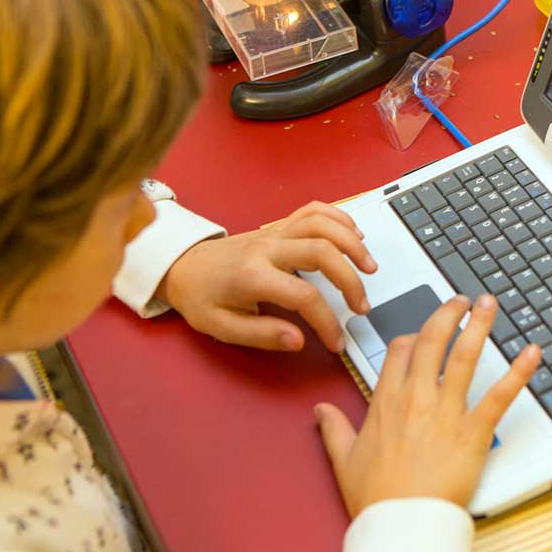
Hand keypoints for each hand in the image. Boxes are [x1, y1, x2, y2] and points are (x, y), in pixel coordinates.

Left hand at [158, 202, 377, 352]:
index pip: (304, 296)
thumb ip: (262, 335)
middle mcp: (267, 247)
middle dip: (350, 280)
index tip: (336, 341)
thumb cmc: (201, 298)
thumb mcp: (221, 327)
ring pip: (322, 224)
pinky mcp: (278, 225)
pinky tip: (354, 234)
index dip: (327, 322)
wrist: (182, 266)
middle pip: (322, 252)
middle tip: (361, 306)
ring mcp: (274, 232)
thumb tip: (299, 339)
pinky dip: (338, 217)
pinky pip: (312, 210)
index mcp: (252, 275)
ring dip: (351, 243)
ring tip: (369, 267)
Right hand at [315, 294, 540, 516]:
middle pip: (432, 340)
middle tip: (460, 300)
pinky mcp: (474, 431)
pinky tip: (532, 352)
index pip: (399, 351)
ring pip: (464, 356)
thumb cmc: (376, 497)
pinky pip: (500, 394)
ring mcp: (447, 411)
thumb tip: (321, 411)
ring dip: (479, 325)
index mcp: (386, 402)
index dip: (411, 336)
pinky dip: (519, 371)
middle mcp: (417, 398)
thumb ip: (334, 429)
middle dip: (448, 313)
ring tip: (489, 304)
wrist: (401, 524)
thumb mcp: (344, 459)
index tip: (421, 332)